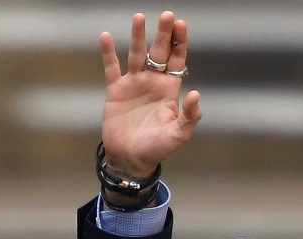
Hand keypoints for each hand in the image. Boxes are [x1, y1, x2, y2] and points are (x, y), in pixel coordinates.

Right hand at [99, 11, 201, 178]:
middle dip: (164, 34)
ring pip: (136, 55)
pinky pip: (111, 68)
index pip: (177, 61)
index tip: (181, 25)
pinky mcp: (115, 91)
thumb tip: (197, 94)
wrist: (131, 159)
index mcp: (170, 90)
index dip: (179, 43)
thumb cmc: (157, 149)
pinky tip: (105, 37)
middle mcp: (153, 83)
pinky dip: (108, 53)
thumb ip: (189, 116)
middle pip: (159, 52)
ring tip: (139, 17)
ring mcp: (134, 84)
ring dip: (138, 37)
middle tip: (168, 15)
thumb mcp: (178, 135)